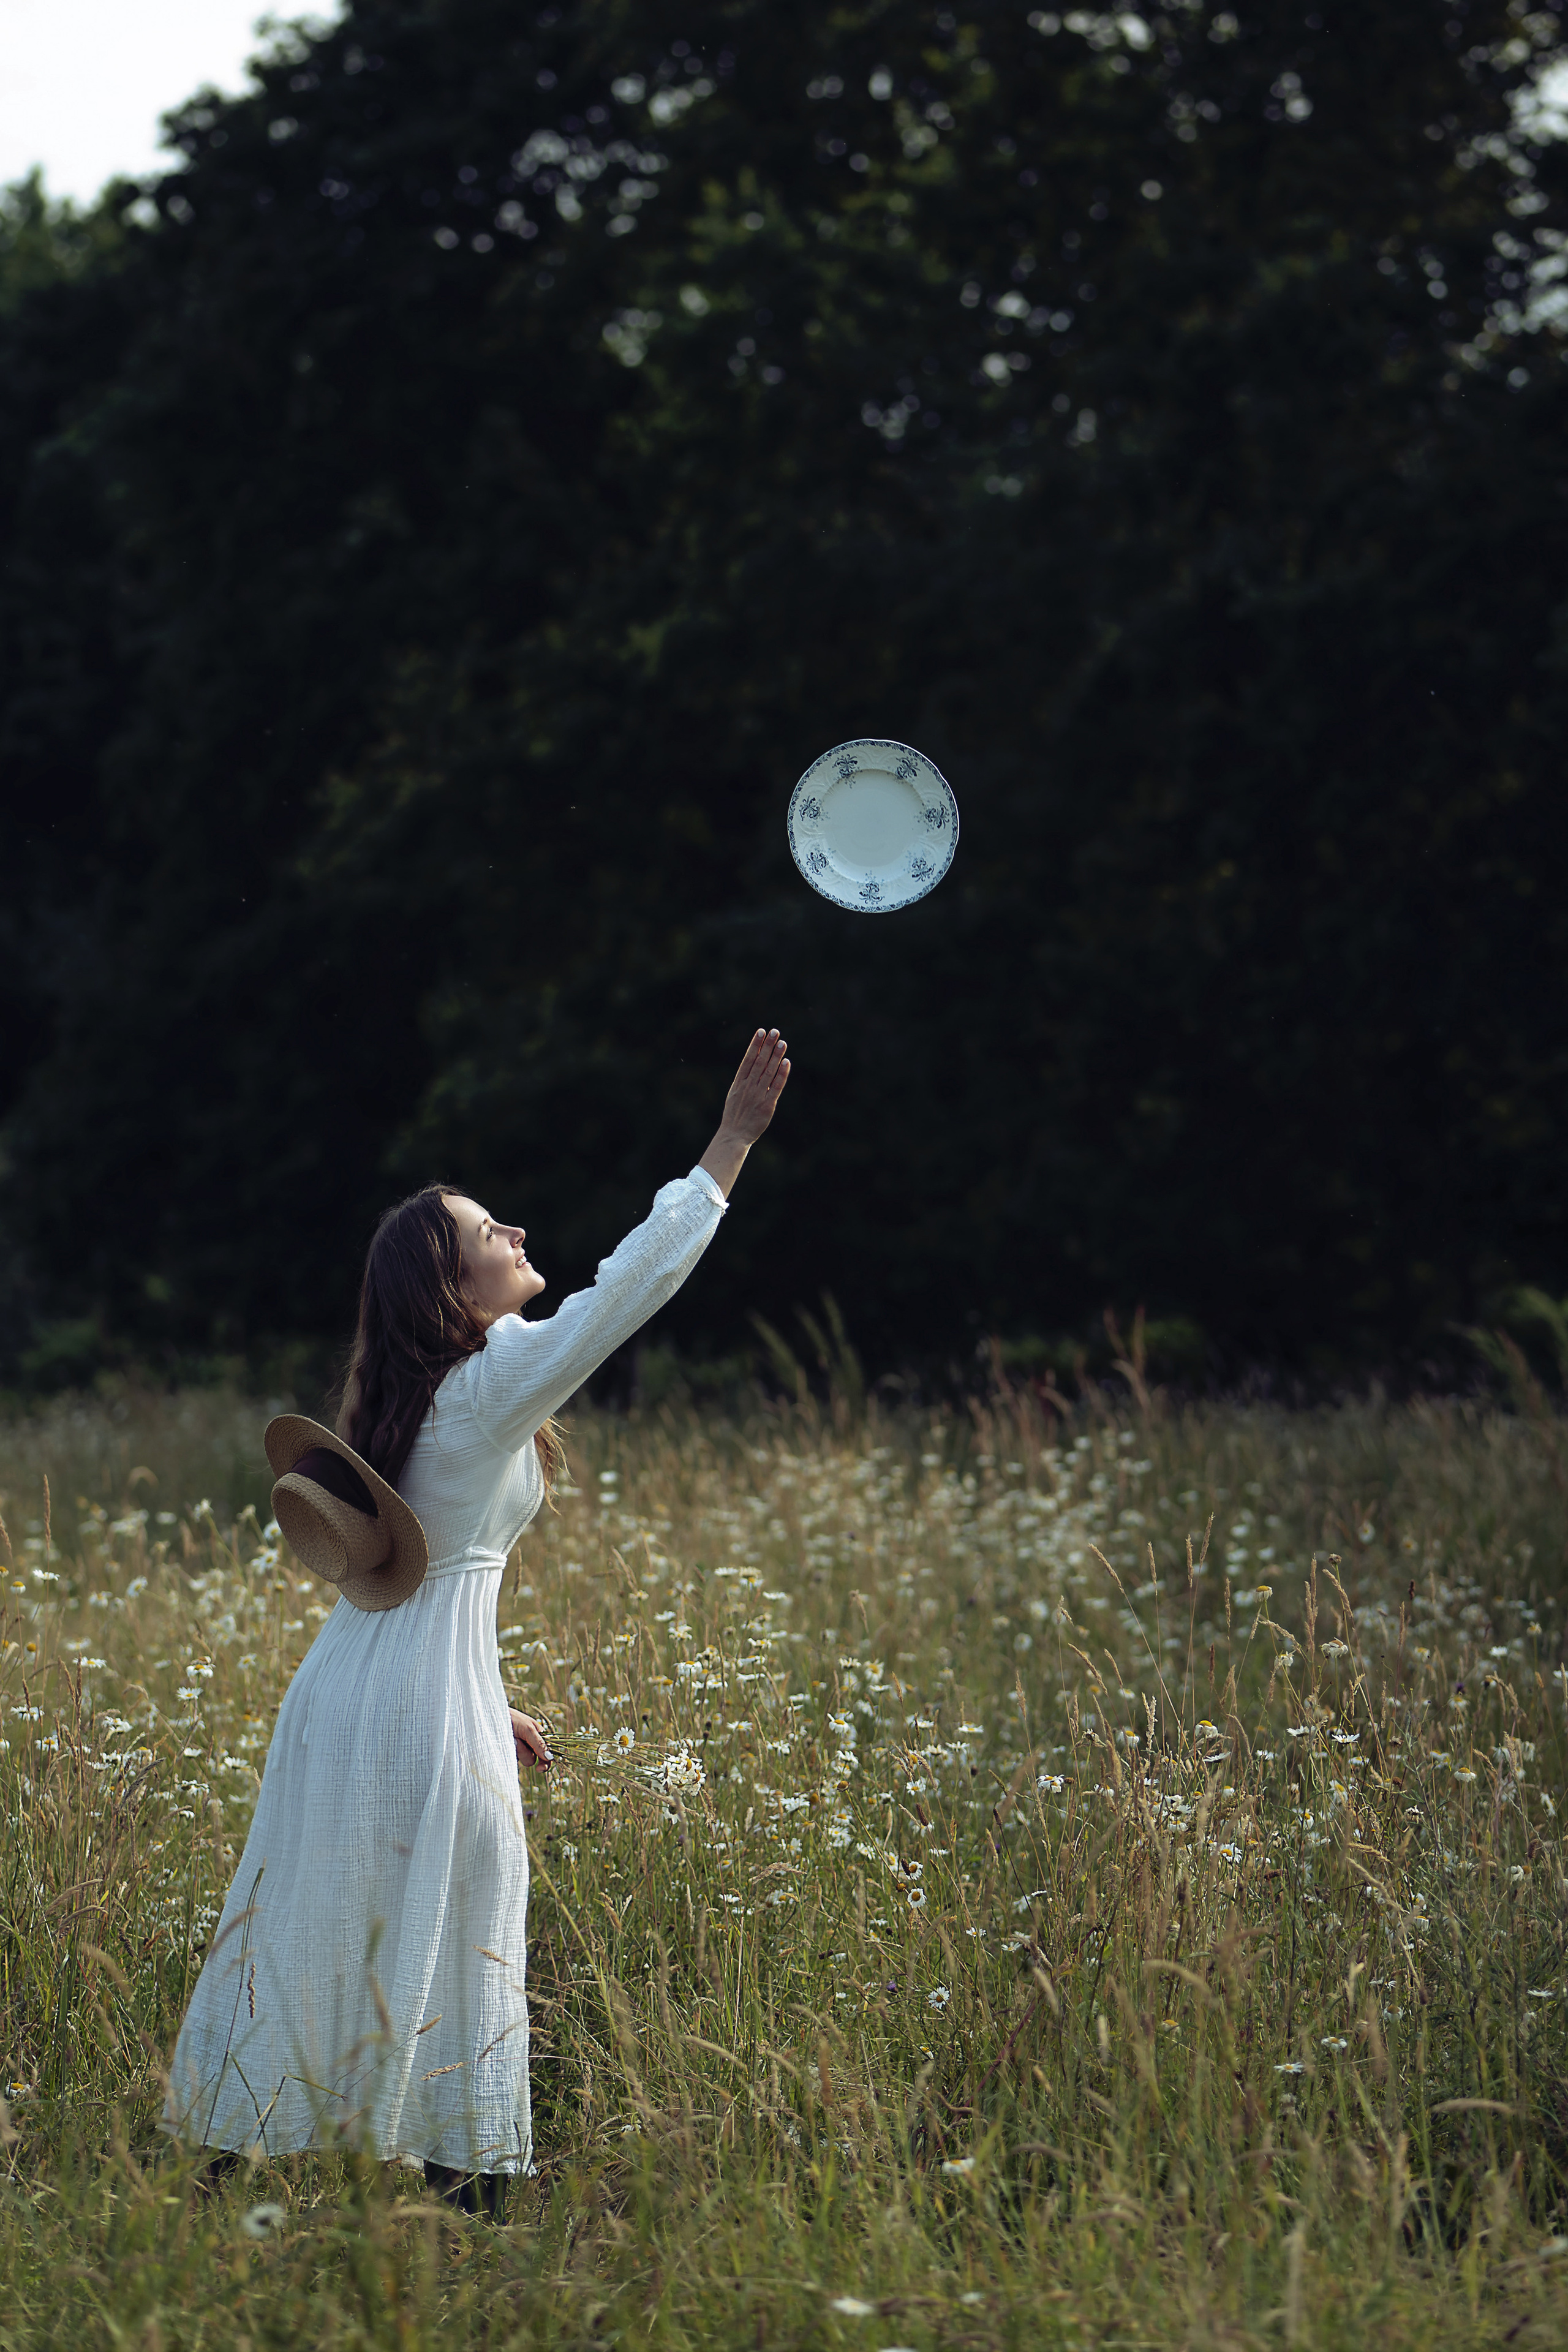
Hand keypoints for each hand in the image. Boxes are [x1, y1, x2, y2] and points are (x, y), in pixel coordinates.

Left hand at [510, 1708, 552, 1769]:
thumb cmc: (514, 1718)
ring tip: (510, 1737)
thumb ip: (539, 1743)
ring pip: (521, 1760)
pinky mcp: (508, 1752)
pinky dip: (508, 1751)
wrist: (493, 1716)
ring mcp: (518, 1749)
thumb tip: (550, 1757)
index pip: (546, 1754)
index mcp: (538, 1737)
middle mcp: (529, 1745)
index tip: (539, 1769)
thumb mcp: (528, 1729)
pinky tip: (505, 1742)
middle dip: (524, 1753)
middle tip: (517, 1744)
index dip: (545, 1763)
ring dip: (516, 1750)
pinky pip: (511, 1759)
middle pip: (532, 1759)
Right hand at [699, 1029, 790, 1196]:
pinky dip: (781, 1074)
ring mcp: (757, 1095)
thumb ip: (744, 1082)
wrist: (734, 1136)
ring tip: (782, 1042)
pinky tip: (786, 1062)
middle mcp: (748, 1087)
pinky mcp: (767, 1105)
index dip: (755, 1044)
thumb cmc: (734, 1117)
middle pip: (759, 1062)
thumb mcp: (734, 1096)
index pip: (748, 1059)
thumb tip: (751, 1067)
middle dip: (767, 1045)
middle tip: (775, 1031)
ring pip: (768, 1071)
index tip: (761, 1031)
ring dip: (776, 1056)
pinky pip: (776, 1087)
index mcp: (738, 1083)